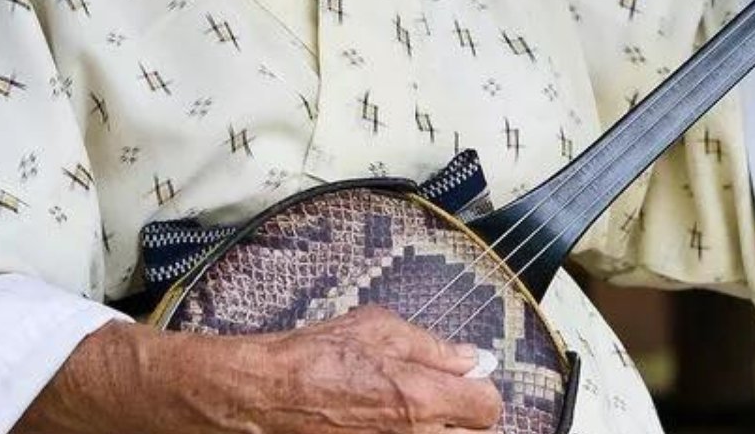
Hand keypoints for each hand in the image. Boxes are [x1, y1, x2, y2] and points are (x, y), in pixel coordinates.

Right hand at [251, 306, 502, 432]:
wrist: (266, 394)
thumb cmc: (316, 357)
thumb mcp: (380, 330)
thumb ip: (433, 347)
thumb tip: (470, 358)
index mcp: (422, 398)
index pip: (488, 408)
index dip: (480, 389)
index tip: (465, 379)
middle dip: (467, 417)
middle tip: (446, 399)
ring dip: (441, 428)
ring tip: (416, 411)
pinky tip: (392, 421)